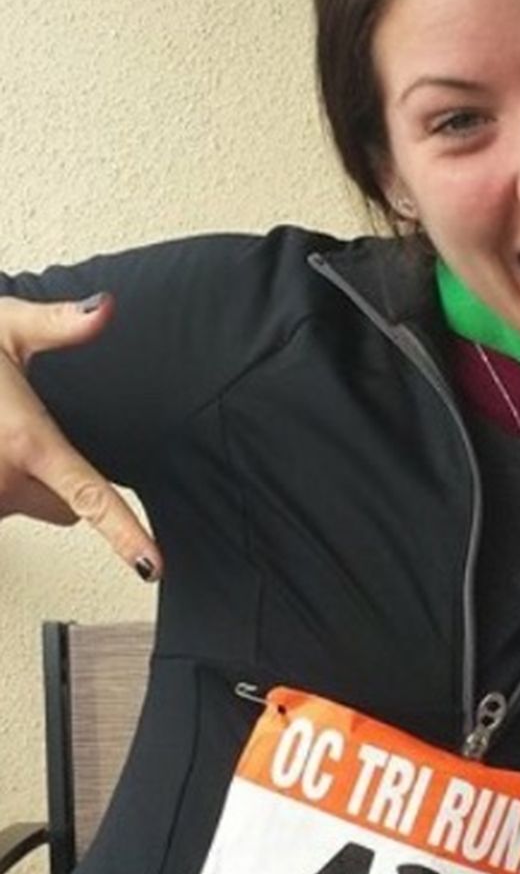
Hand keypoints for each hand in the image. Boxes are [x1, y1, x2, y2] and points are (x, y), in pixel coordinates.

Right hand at [0, 294, 162, 580]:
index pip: (89, 496)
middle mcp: (0, 481)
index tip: (151, 566)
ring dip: (17, 486)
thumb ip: (60, 324)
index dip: (125, 534)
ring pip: (27, 509)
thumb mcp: (7, 328)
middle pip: (65, 507)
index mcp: (26, 442)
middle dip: (56, 482)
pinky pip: (0, 509)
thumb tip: (107, 308)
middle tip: (23, 436)